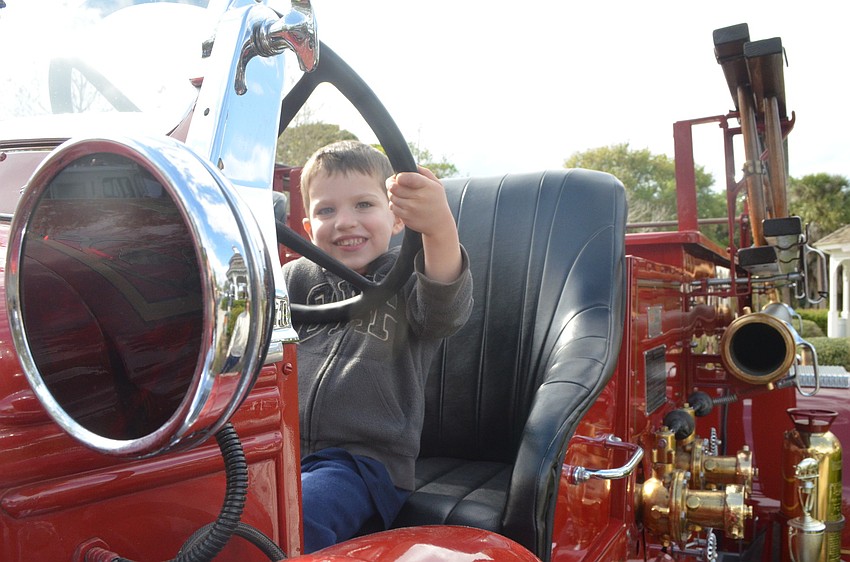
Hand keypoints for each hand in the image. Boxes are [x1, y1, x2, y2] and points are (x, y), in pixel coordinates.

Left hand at [386, 166, 461, 282]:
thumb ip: (424, 172)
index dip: (398, 177)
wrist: (439, 224)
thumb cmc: (437, 201)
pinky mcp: (406, 217)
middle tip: (394, 184)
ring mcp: (412, 209)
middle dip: (391, 184)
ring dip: (393, 195)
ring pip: (392, 197)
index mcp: (426, 186)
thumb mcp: (437, 184)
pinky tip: (401, 204)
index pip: (405, 178)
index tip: (399, 178)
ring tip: (400, 194)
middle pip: (394, 187)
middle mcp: (419, 197)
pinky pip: (393, 207)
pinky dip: (394, 205)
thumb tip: (411, 165)